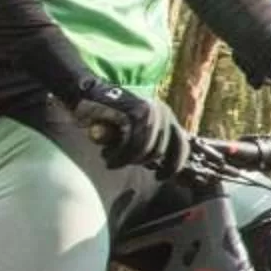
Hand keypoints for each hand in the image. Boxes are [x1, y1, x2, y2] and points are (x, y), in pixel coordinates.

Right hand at [71, 80, 187, 176]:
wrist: (88, 92)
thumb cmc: (111, 114)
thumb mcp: (135, 130)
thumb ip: (150, 143)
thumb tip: (162, 167)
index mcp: (167, 116)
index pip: (181, 145)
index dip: (173, 165)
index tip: (160, 178)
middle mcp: (162, 112)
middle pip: (159, 151)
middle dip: (139, 162)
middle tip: (120, 162)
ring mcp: (149, 110)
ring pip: (144, 149)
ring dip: (126, 160)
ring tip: (110, 161)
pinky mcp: (132, 111)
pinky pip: (130, 143)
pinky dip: (118, 155)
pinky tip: (107, 156)